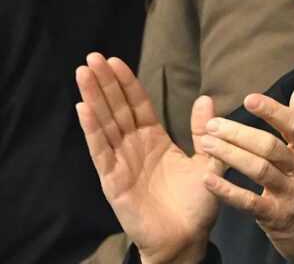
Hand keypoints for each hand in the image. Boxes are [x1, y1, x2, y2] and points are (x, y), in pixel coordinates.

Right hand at [75, 53, 222, 262]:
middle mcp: (135, 147)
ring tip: (83, 72)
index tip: (116, 60)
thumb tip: (206, 98)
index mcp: (155, 140)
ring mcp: (121, 162)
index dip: (126, 83)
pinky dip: (92, 130)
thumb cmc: (198, 203)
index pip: (137, 105)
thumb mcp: (209, 161)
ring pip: (105, 124)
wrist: (187, 238)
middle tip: (93, 56)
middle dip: (105, 83)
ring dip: (94, 98)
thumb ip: (204, 132)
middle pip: (116, 108)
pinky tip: (83, 108)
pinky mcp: (113, 180)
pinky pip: (101, 151)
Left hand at [201, 89, 293, 263]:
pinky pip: (249, 202)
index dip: (272, 111)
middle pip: (270, 147)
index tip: (249, 99)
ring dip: (230, 155)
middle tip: (213, 124)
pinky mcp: (276, 216)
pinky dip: (227, 190)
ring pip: (258, 170)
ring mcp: (289, 194)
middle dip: (239, 134)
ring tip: (206, 143)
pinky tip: (208, 179)